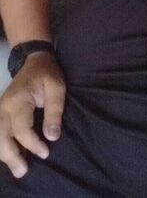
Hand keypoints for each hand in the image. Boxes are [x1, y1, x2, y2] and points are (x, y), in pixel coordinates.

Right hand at [0, 52, 64, 177]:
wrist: (34, 60)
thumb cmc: (47, 74)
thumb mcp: (57, 87)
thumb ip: (54, 111)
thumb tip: (52, 136)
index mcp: (19, 100)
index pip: (21, 128)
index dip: (32, 144)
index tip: (45, 152)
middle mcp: (4, 106)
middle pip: (1, 136)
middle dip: (11, 156)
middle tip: (23, 171)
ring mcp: (0, 109)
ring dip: (4, 154)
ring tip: (17, 169)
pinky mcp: (1, 112)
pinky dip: (1, 145)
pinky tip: (10, 156)